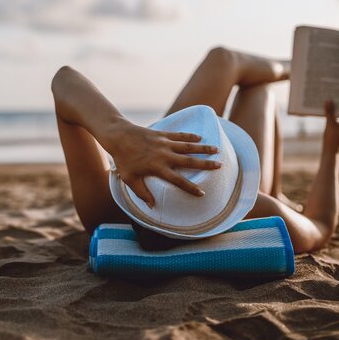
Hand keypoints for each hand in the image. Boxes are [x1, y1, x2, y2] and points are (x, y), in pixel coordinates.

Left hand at [106, 121, 220, 207]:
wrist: (118, 136)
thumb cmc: (123, 159)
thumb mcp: (129, 179)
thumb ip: (142, 193)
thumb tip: (152, 206)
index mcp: (157, 168)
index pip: (178, 181)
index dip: (191, 188)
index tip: (202, 193)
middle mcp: (164, 155)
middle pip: (189, 161)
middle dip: (206, 164)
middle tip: (219, 166)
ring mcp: (164, 143)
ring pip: (188, 146)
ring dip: (203, 148)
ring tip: (217, 150)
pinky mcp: (162, 134)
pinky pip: (180, 135)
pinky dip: (190, 136)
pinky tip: (200, 137)